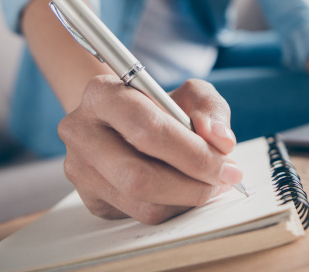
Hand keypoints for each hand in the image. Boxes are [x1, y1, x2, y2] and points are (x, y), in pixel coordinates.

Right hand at [57, 77, 241, 223]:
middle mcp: (81, 132)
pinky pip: (139, 215)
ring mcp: (80, 169)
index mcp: (102, 94)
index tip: (227, 162)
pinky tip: (186, 190)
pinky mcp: (90, 198)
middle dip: (191, 183)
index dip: (192, 151)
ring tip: (209, 184)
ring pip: (140, 202)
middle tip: (223, 180)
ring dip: (186, 199)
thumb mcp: (189, 94)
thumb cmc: (160, 105)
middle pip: (138, 175)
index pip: (147, 128)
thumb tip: (222, 141)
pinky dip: (173, 207)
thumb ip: (210, 109)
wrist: (124, 121)